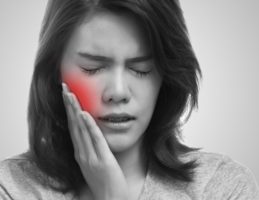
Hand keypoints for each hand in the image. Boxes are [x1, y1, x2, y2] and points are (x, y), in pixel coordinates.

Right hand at [62, 82, 128, 199]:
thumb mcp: (94, 163)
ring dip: (75, 111)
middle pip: (73, 125)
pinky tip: (84, 114)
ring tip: (71, 95)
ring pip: (80, 130)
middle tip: (64, 88)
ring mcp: (90, 156)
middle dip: (69, 105)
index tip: (67, 95)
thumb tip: (88, 135)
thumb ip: (90, 149)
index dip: (69, 110)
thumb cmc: (104, 181)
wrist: (110, 198)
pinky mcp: (102, 160)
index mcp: (80, 153)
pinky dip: (89, 126)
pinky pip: (95, 140)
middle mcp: (82, 153)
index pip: (73, 127)